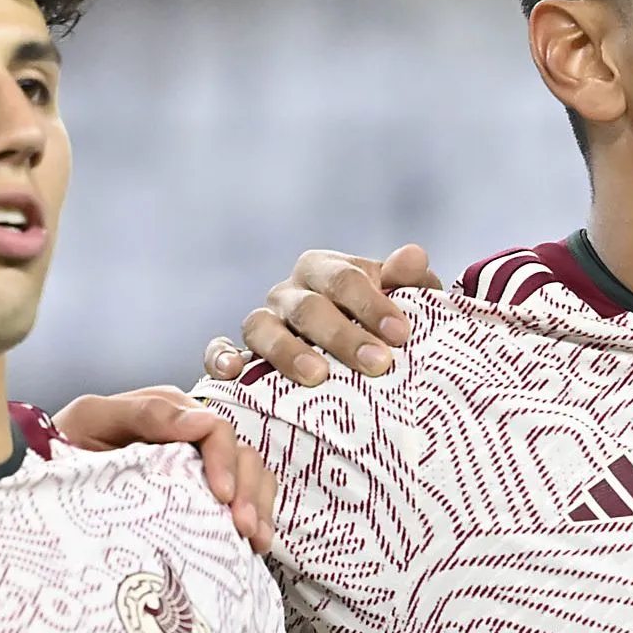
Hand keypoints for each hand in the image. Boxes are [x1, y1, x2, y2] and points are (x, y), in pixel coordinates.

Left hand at [52, 387, 276, 551]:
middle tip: (242, 528)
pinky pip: (245, 499)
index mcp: (170, 413)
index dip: (224, 461)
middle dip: (248, 490)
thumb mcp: (93, 420)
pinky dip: (257, 518)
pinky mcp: (203, 495)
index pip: (216, 429)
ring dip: (259, 507)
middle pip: (242, 455)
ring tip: (254, 541)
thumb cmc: (65, 446)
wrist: (43, 482)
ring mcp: (200, 466)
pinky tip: (254, 544)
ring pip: (252, 476)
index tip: (221, 496)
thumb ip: (143, 414)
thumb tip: (201, 421)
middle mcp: (193, 437)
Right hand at [204, 244, 442, 386]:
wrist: (353, 355)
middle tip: (378, 364)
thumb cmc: (380, 327)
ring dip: (289, 352)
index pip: (345, 280)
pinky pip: (218, 350)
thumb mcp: (401, 302)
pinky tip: (234, 372)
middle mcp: (290, 292)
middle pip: (309, 308)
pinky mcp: (239, 352)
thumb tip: (414, 256)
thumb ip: (408, 281)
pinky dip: (220, 357)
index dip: (373, 306)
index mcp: (325, 270)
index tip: (401, 335)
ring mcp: (262, 321)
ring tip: (318, 377)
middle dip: (344, 336)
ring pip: (261, 327)